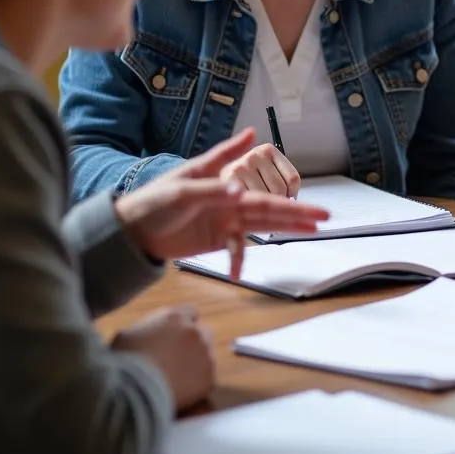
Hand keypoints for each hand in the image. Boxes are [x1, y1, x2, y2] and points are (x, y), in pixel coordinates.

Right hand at [111, 305, 214, 410]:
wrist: (134, 392)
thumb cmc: (124, 362)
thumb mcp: (128, 335)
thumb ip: (147, 329)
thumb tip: (147, 335)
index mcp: (175, 317)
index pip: (191, 312)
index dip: (183, 325)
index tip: (175, 337)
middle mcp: (194, 331)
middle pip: (203, 333)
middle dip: (193, 343)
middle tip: (177, 359)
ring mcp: (204, 354)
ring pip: (207, 355)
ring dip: (196, 363)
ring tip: (178, 378)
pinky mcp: (208, 377)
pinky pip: (207, 377)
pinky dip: (198, 384)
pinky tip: (183, 391)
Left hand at [115, 129, 327, 275]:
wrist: (130, 230)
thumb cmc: (152, 201)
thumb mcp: (180, 189)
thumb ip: (213, 190)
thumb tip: (241, 190)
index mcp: (223, 180)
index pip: (259, 184)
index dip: (283, 186)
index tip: (304, 182)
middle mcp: (229, 199)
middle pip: (269, 205)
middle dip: (297, 211)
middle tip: (324, 216)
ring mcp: (225, 220)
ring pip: (262, 224)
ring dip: (286, 228)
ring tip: (312, 230)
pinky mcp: (216, 239)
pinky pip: (238, 249)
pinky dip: (240, 260)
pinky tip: (241, 273)